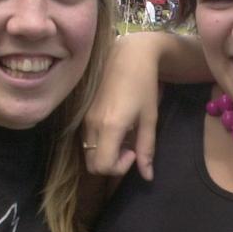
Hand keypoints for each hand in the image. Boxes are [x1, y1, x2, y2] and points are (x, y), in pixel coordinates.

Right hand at [83, 34, 162, 180]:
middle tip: (128, 149)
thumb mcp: (149, 119)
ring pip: (88, 153)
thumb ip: (147, 149)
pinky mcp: (83, 113)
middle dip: (111, 165)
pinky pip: (86, 140)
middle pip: (93, 165)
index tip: (133, 151)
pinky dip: (99, 143)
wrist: (128, 55)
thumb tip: (147, 176)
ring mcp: (84, 118)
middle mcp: (92, 124)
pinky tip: (114, 129)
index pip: (103, 166)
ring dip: (105, 154)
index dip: (119, 167)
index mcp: (110, 126)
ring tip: (123, 138)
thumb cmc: (144, 85)